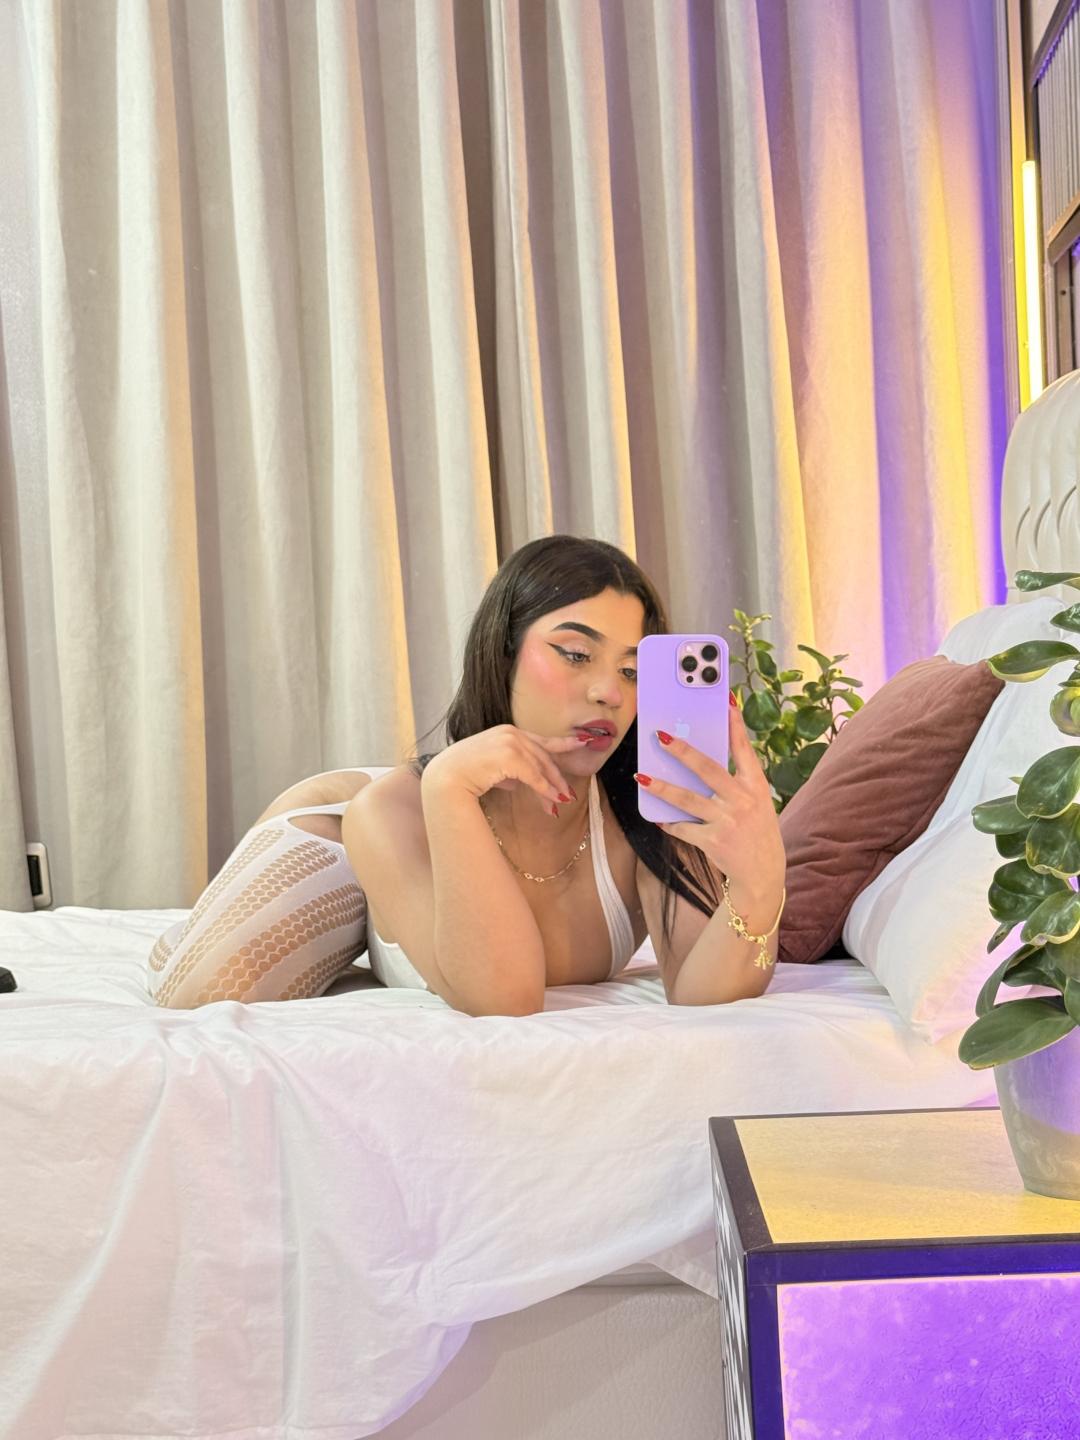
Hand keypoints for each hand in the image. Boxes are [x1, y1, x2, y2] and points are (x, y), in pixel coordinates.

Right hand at [423, 724, 590, 814]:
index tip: (582, 742)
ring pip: (540, 767)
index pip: (540, 739)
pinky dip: (544, 789)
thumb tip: (517, 782)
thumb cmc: (463, 774)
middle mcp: (510, 733)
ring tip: (560, 803)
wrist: (446, 777)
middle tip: (567, 795)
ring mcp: (510, 742)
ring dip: (552, 788)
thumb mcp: (490, 768)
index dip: (563, 743)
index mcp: (507, 732)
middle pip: (543, 756)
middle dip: (556, 777)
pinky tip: (551, 801)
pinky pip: (533, 776)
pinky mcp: (509, 756)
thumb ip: (506, 771)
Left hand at [636, 702, 785, 902]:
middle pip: (707, 769)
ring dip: (661, 787)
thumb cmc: (757, 832)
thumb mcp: (756, 802)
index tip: (725, 701)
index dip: (734, 724)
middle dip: (681, 751)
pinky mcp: (712, 841)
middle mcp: (742, 800)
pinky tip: (658, 817)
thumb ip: (735, 783)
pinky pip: (683, 828)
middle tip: (659, 736)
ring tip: (641, 776)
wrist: (763, 875)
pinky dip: (669, 823)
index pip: (743, 749)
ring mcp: (727, 821)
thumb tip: (701, 760)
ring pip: (686, 799)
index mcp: (756, 786)